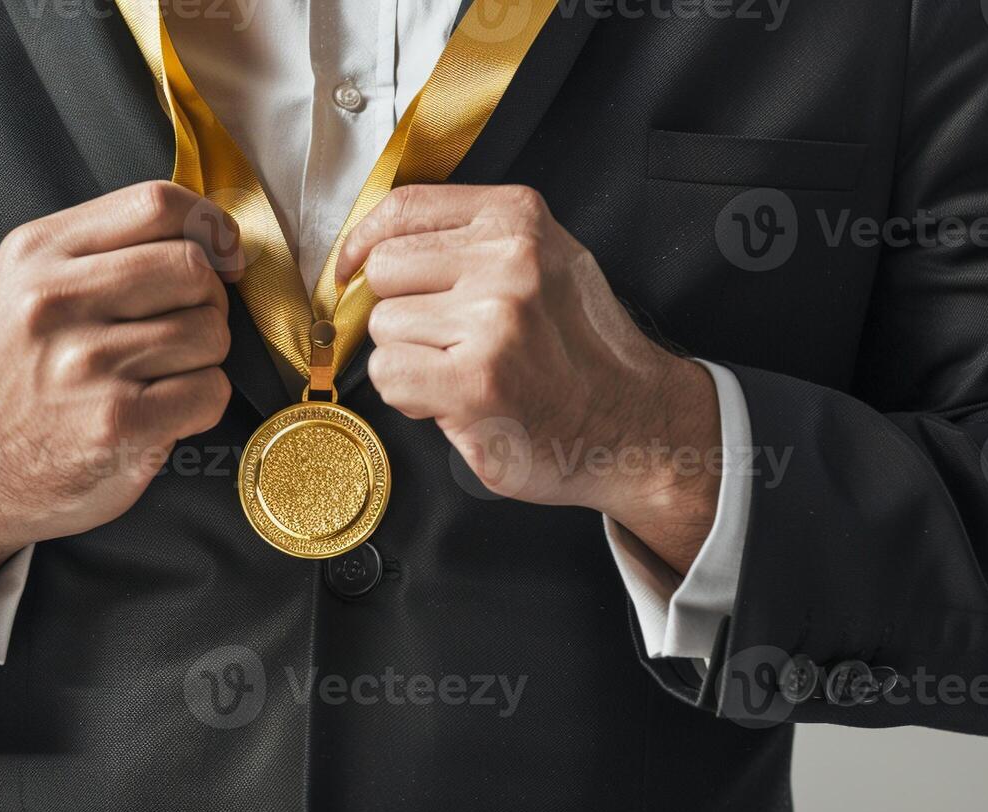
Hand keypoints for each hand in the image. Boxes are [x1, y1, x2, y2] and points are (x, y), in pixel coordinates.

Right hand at [0, 181, 241, 590]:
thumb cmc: (9, 374)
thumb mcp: (18, 285)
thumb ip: (91, 247)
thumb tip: (202, 232)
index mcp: (36, 254)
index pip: (154, 204)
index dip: (208, 225)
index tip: (221, 253)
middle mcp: (55, 302)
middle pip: (192, 267)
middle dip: (210, 298)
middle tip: (190, 323)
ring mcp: (86, 364)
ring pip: (209, 331)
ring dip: (205, 356)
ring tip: (166, 371)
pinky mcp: (117, 423)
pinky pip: (210, 390)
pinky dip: (204, 401)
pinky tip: (168, 408)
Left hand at [337, 184, 721, 573]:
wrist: (637, 426)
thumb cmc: (583, 353)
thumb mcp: (545, 262)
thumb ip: (471, 241)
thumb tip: (377, 244)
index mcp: (518, 220)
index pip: (402, 208)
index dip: (362, 242)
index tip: (350, 269)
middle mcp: (509, 260)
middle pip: (383, 270)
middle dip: (401, 312)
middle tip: (448, 342)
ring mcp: (494, 319)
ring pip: (383, 327)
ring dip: (409, 359)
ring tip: (464, 373)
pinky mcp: (476, 380)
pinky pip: (390, 374)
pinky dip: (410, 397)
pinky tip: (456, 400)